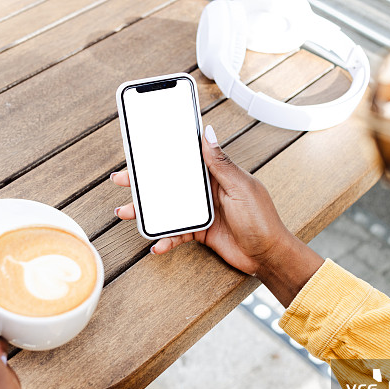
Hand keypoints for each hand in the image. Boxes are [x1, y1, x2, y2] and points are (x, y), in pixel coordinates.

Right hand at [112, 124, 322, 304]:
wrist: (268, 255)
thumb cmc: (262, 219)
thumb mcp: (240, 187)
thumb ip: (220, 163)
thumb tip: (208, 133)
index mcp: (217, 175)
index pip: (186, 159)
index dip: (164, 154)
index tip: (142, 149)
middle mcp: (206, 191)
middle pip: (169, 183)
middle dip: (143, 182)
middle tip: (121, 179)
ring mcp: (202, 211)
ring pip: (167, 208)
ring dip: (146, 211)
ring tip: (126, 212)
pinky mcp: (200, 232)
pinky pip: (177, 233)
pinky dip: (165, 239)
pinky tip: (156, 244)